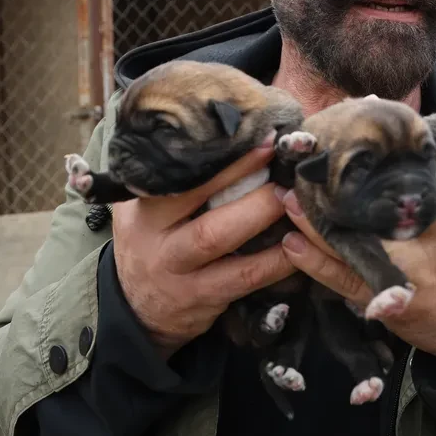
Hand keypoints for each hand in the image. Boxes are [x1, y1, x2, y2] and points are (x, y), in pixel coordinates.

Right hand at [111, 132, 294, 358]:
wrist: (137, 309)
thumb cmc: (152, 242)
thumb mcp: (141, 209)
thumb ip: (164, 176)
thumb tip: (205, 126)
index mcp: (146, 213)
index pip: (183, 184)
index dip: (225, 165)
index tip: (263, 141)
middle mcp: (161, 246)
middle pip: (208, 224)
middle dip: (254, 199)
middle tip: (290, 178)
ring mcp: (183, 278)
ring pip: (226, 251)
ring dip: (267, 227)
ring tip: (298, 206)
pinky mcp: (205, 301)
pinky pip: (245, 281)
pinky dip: (275, 264)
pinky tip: (299, 246)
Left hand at [279, 164, 435, 380]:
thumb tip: (423, 152)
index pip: (424, 184)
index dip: (397, 155)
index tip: (369, 125)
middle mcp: (423, 254)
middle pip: (374, 217)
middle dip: (342, 191)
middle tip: (312, 163)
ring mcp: (398, 281)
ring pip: (350, 249)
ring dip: (315, 224)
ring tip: (288, 197)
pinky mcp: (383, 305)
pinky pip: (343, 283)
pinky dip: (315, 264)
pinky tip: (292, 244)